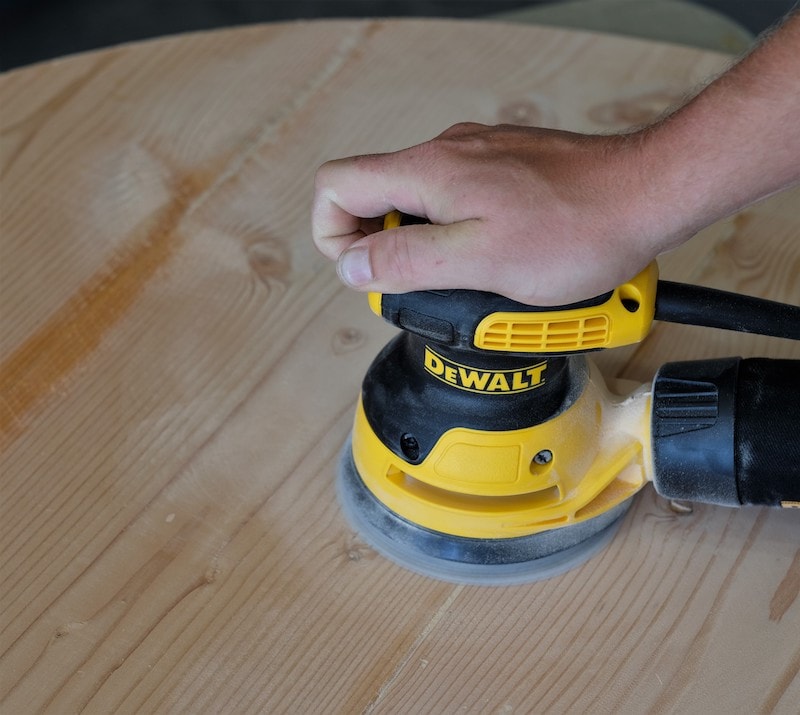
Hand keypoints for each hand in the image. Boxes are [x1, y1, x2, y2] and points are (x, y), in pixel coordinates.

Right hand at [312, 123, 681, 304]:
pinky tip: (502, 259)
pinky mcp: (504, 171)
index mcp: (428, 171)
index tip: (371, 271)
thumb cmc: (579, 227)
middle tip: (432, 284)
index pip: (336, 186)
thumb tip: (352, 265)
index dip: (335, 236)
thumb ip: (407, 260)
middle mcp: (446, 155)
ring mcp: (476, 159)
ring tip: (475, 278)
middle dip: (390, 250)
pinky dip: (467, 237)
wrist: (647, 195)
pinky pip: (461, 205)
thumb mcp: (481, 260)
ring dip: (433, 249)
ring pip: (421, 206)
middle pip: (375, 199)